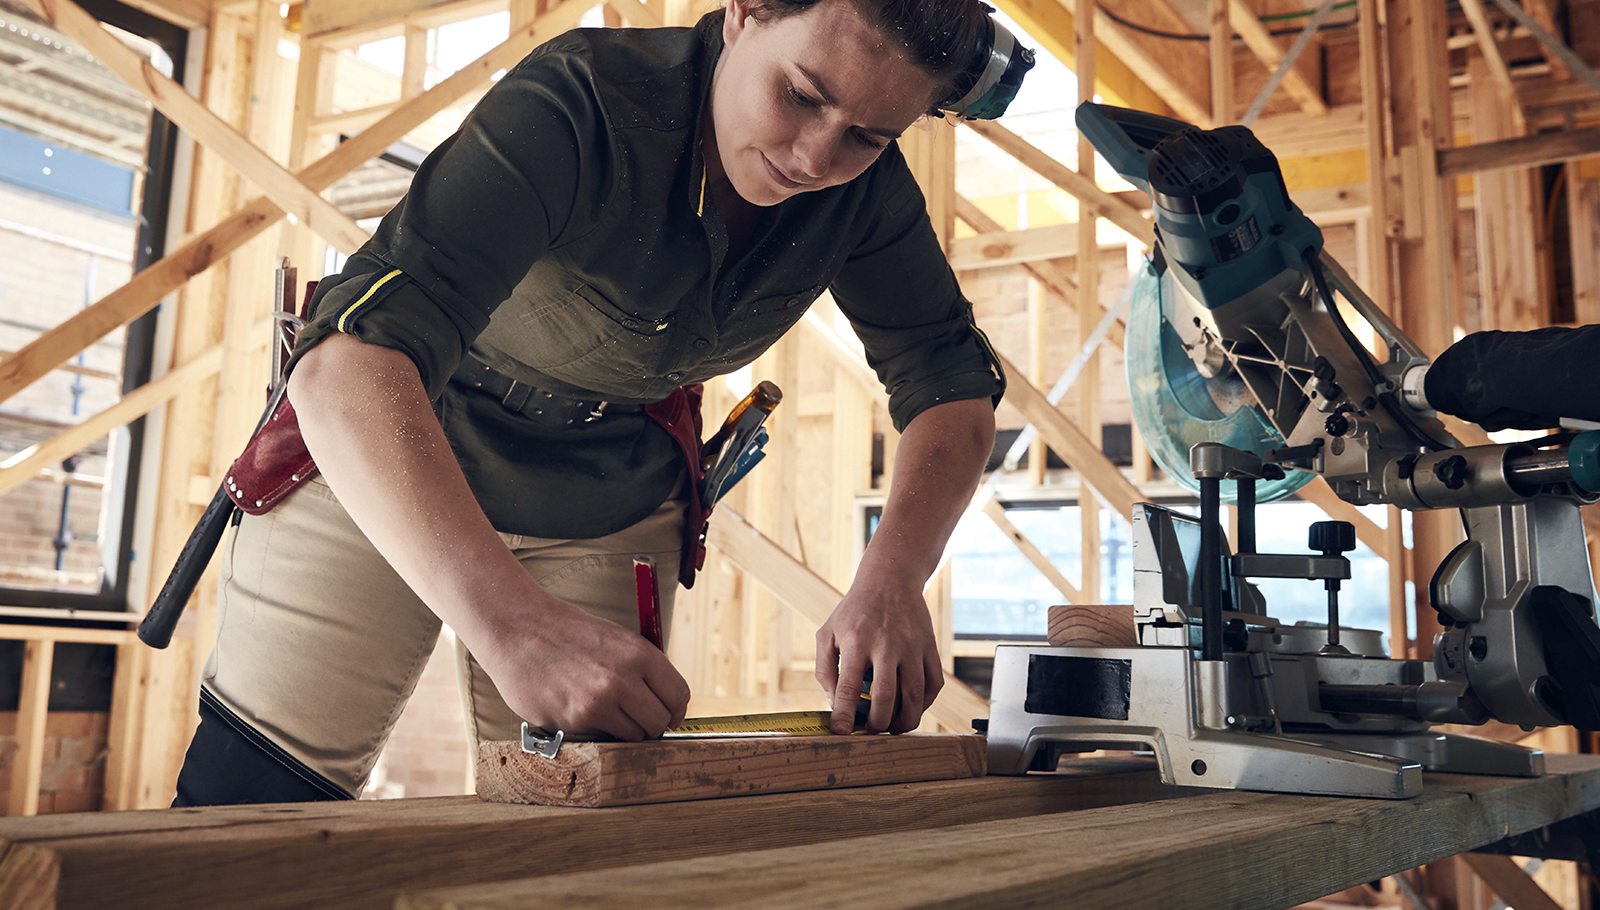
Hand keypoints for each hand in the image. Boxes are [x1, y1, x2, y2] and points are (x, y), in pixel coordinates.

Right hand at [475, 595, 690, 740]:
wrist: (519, 629)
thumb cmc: (569, 634)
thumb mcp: (617, 639)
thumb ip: (644, 669)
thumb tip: (667, 702)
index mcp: (639, 653)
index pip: (678, 696)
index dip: (675, 710)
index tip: (668, 715)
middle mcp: (622, 679)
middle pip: (660, 721)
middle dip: (653, 724)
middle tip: (638, 719)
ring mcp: (597, 702)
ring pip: (634, 736)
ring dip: (625, 729)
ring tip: (606, 711)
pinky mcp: (573, 720)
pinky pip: (602, 738)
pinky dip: (597, 729)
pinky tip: (580, 707)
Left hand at [815, 573, 942, 734]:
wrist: (890, 580)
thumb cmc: (854, 611)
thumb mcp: (827, 633)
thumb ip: (825, 669)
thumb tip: (834, 703)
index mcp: (856, 642)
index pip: (848, 687)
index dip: (844, 715)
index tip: (841, 732)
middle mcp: (886, 644)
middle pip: (886, 696)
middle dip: (878, 724)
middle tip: (871, 731)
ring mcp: (912, 646)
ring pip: (915, 695)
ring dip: (905, 720)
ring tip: (893, 728)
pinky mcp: (930, 647)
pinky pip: (934, 685)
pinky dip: (925, 704)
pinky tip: (912, 708)